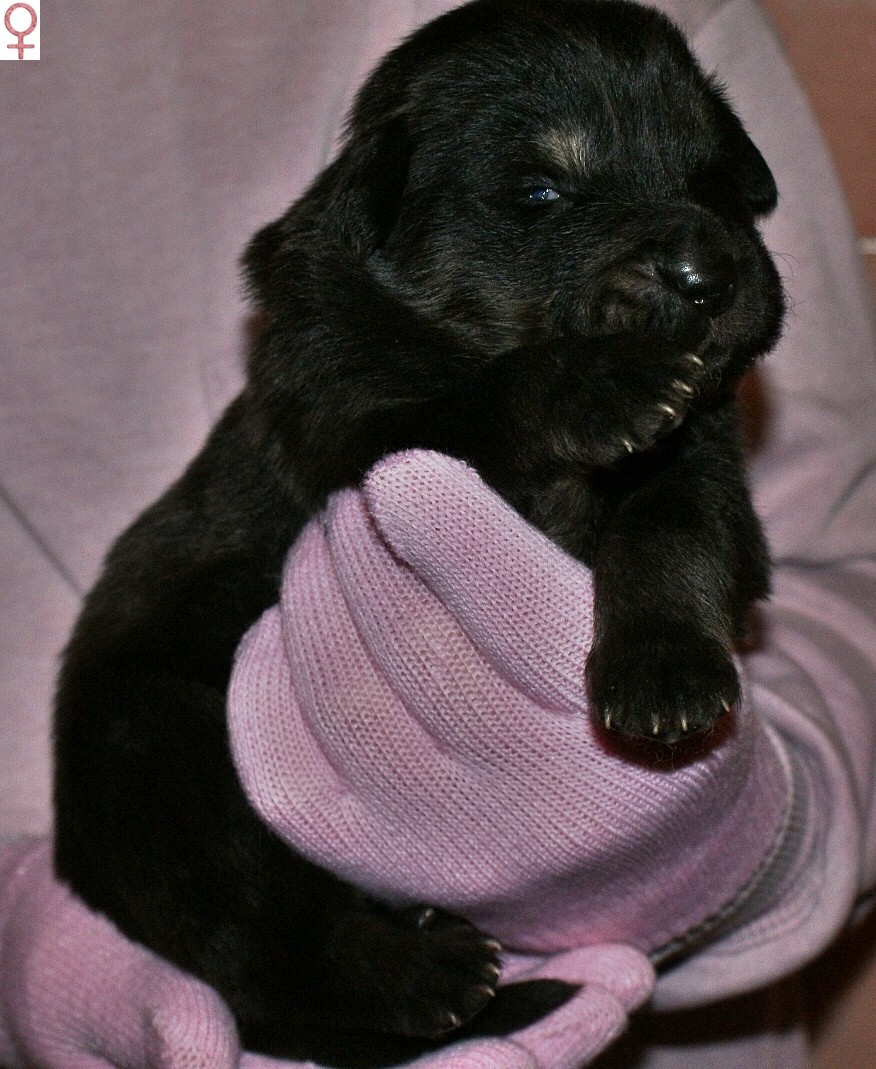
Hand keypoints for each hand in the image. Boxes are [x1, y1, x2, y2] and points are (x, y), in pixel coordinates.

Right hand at [0, 839, 651, 1068]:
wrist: (66, 955)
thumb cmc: (69, 981)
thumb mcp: (96, 999)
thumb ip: (150, 1021)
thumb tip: (202, 1053)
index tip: (561, 1036)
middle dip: (549, 1039)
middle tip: (626, 980)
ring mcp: (340, 1040)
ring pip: (459, 1039)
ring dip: (544, 1010)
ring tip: (619, 967)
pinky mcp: (340, 997)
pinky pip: (430, 999)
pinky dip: (496, 981)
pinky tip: (546, 950)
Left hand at [230, 449, 786, 965]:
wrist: (648, 860)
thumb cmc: (659, 706)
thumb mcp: (681, 622)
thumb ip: (606, 548)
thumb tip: (447, 479)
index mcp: (635, 722)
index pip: (516, 610)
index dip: (442, 527)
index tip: (399, 472)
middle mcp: (543, 804)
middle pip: (411, 643)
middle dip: (361, 543)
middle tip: (355, 497)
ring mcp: (454, 850)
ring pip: (338, 699)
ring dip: (309, 593)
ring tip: (322, 545)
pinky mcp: (383, 874)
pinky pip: (280, 768)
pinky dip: (264, 677)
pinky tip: (285, 629)